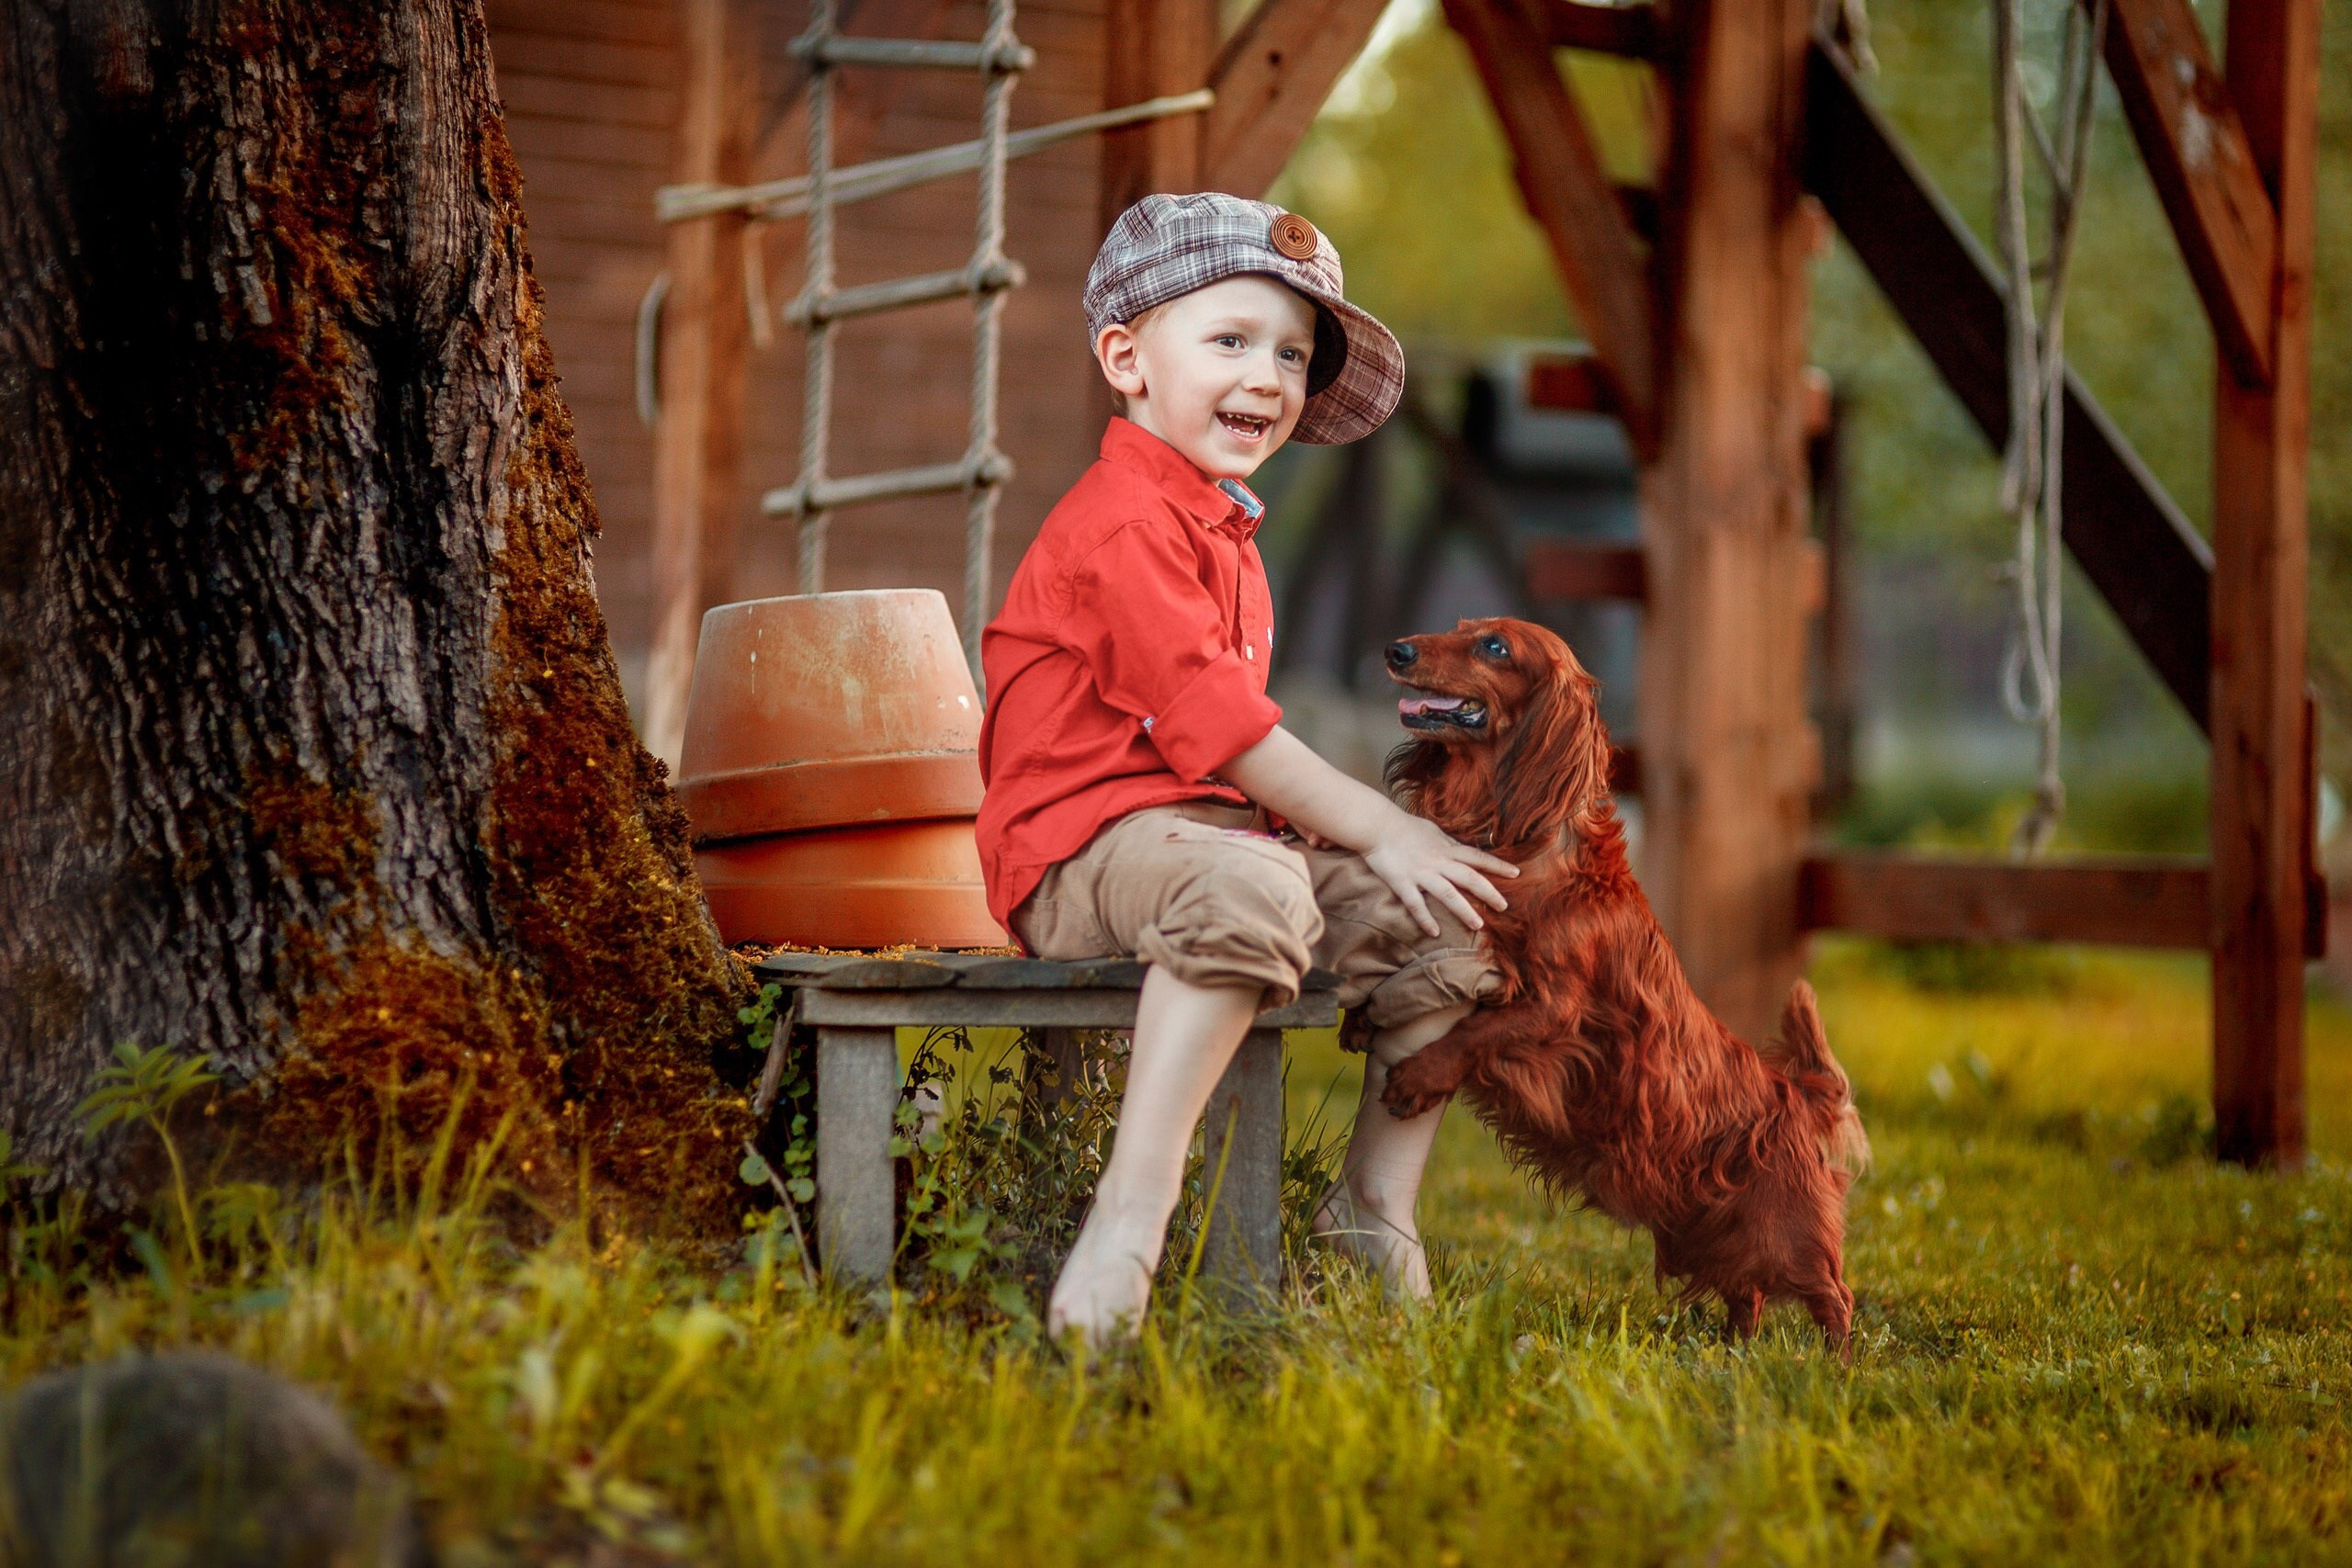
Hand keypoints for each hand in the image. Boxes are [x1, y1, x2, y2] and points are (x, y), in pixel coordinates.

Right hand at [1361, 810, 1516, 938]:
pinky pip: (1416, 904)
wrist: (1377, 825)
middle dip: (1489, 892)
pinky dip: (1425, 919)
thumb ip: (1447, 843)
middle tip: (1505, 907)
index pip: (1477, 857)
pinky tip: (1435, 932)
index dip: (1497, 865)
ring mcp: (1421, 873)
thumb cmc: (1404, 825)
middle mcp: (1438, 862)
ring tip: (1478, 925)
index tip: (1516, 873)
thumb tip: (1461, 848)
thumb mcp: (1432, 830)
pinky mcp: (1403, 882)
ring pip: (1448, 894)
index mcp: (1446, 848)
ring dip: (1464, 910)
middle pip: (1469, 878)